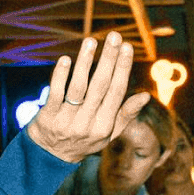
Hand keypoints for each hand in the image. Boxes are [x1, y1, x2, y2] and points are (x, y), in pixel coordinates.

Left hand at [28, 33, 147, 165]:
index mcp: (105, 126)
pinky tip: (66, 59)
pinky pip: (56, 93)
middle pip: (100, 86)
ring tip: (91, 41)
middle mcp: (87, 124)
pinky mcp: (47, 117)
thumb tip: (146, 96)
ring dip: (85, 62)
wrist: (49, 158)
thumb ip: (126, 115)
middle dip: (108, 59)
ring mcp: (66, 121)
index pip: (116, 92)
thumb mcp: (108, 134)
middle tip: (114, 36)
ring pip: (78, 87)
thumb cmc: (84, 141)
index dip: (122, 69)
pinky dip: (60, 76)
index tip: (127, 47)